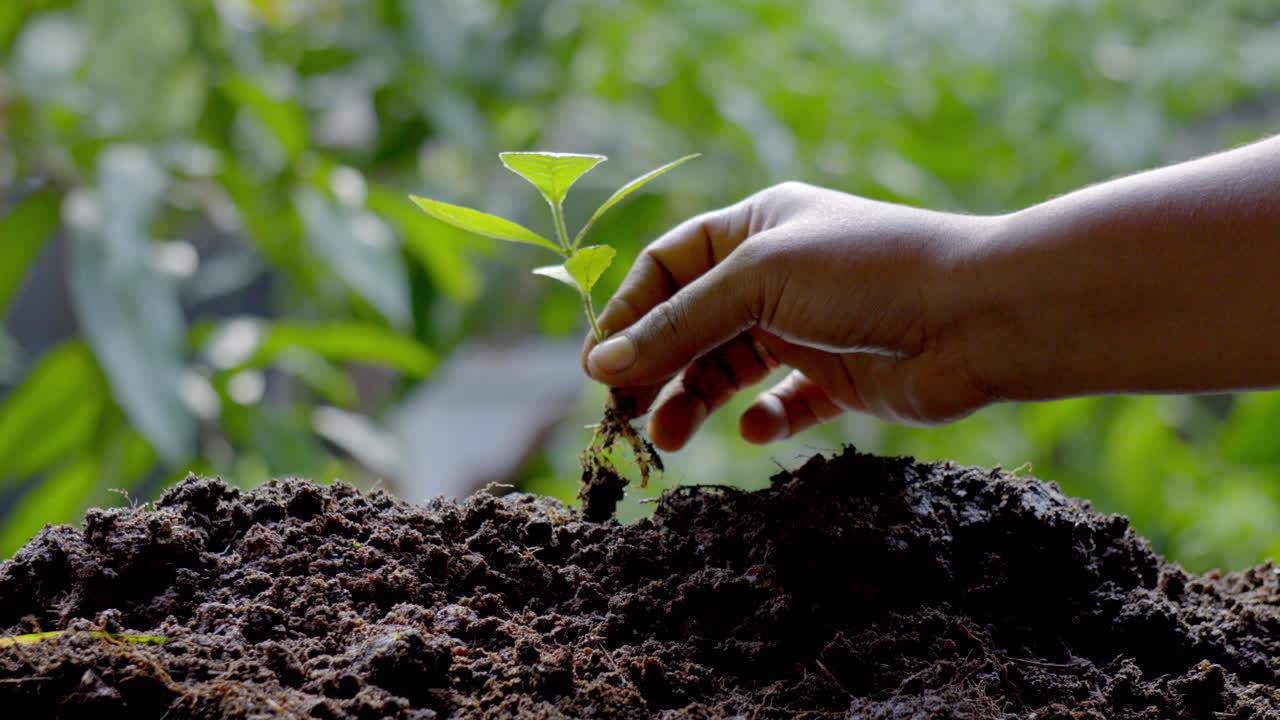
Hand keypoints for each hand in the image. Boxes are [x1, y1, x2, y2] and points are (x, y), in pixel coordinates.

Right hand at [581, 181, 999, 450]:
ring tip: (670, 437)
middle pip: (692, 323)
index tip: (599, 367)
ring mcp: (807, 328)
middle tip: (625, 415)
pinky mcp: (838, 378)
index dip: (629, 314)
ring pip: (729, 369)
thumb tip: (602, 366)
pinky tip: (758, 429)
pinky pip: (784, 403)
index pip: (667, 267)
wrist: (978, 316)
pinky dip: (765, 419)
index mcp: (756, 227)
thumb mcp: (757, 283)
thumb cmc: (867, 274)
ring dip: (695, 400)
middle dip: (656, 367)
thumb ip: (679, 325)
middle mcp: (777, 275)